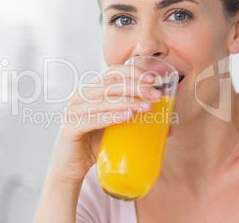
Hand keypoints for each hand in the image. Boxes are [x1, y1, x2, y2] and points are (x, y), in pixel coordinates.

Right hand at [49, 64, 161, 184]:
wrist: (71, 167)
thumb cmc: (95, 144)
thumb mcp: (117, 128)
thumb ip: (136, 122)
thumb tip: (168, 126)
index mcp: (92, 90)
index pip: (112, 72)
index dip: (133, 72)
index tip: (153, 79)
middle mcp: (81, 96)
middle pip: (110, 84)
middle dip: (136, 87)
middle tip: (155, 96)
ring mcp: (73, 111)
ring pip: (103, 100)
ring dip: (127, 102)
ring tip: (146, 108)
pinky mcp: (70, 127)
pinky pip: (92, 119)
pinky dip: (111, 116)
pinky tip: (128, 116)